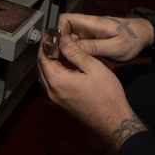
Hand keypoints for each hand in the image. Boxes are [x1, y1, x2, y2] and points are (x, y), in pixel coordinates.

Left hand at [37, 37, 146, 151]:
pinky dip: (53, 72)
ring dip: (48, 62)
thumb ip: (75, 52)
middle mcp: (52, 91)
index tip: (50, 32)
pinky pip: (52, 84)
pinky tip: (63, 66)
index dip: (45, 43)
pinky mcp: (63, 104)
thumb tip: (62, 39)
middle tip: (54, 39)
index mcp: (57, 80)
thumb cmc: (106, 94)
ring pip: (45, 77)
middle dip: (45, 51)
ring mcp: (57, 100)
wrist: (113, 121)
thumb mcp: (93, 67)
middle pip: (41, 67)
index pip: (43, 57)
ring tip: (58, 49)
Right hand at [57, 13, 152, 61]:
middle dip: (60, 43)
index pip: (65, 20)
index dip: (58, 32)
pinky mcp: (93, 39)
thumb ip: (94, 47)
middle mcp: (89, 26)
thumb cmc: (133, 40)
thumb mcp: (115, 47)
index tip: (58, 48)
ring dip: (67, 49)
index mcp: (92, 23)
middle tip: (60, 59)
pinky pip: (79, 44)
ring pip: (71, 38)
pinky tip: (76, 62)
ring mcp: (90, 32)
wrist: (145, 36)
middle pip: (65, 30)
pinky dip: (75, 52)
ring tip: (67, 63)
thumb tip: (72, 47)